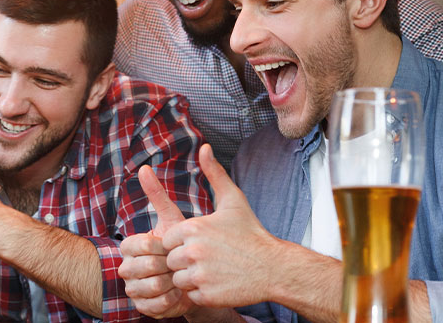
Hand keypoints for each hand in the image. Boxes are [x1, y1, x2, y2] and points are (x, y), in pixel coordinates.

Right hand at [118, 164, 192, 318]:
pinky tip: (181, 292)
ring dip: (169, 282)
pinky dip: (171, 299)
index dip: (161, 246)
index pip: (140, 244)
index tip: (174, 245)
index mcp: (129, 246)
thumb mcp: (172, 220)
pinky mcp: (142, 308)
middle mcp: (125, 268)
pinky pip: (154, 305)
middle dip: (166, 265)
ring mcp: (132, 289)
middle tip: (180, 263)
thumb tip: (144, 167)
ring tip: (181, 277)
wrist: (193, 277)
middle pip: (143, 267)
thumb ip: (157, 195)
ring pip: (148, 287)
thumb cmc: (181, 246)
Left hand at [163, 144, 276, 307]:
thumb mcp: (233, 200)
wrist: (273, 266)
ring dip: (190, 278)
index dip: (182, 244)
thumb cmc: (251, 233)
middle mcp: (192, 251)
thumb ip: (214, 173)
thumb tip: (204, 147)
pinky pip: (190, 296)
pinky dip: (201, 292)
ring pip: (177, 280)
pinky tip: (218, 283)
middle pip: (171, 261)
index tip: (201, 244)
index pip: (168, 240)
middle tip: (209, 260)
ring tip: (213, 271)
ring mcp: (199, 275)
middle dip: (185, 262)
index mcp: (192, 228)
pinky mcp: (206, 295)